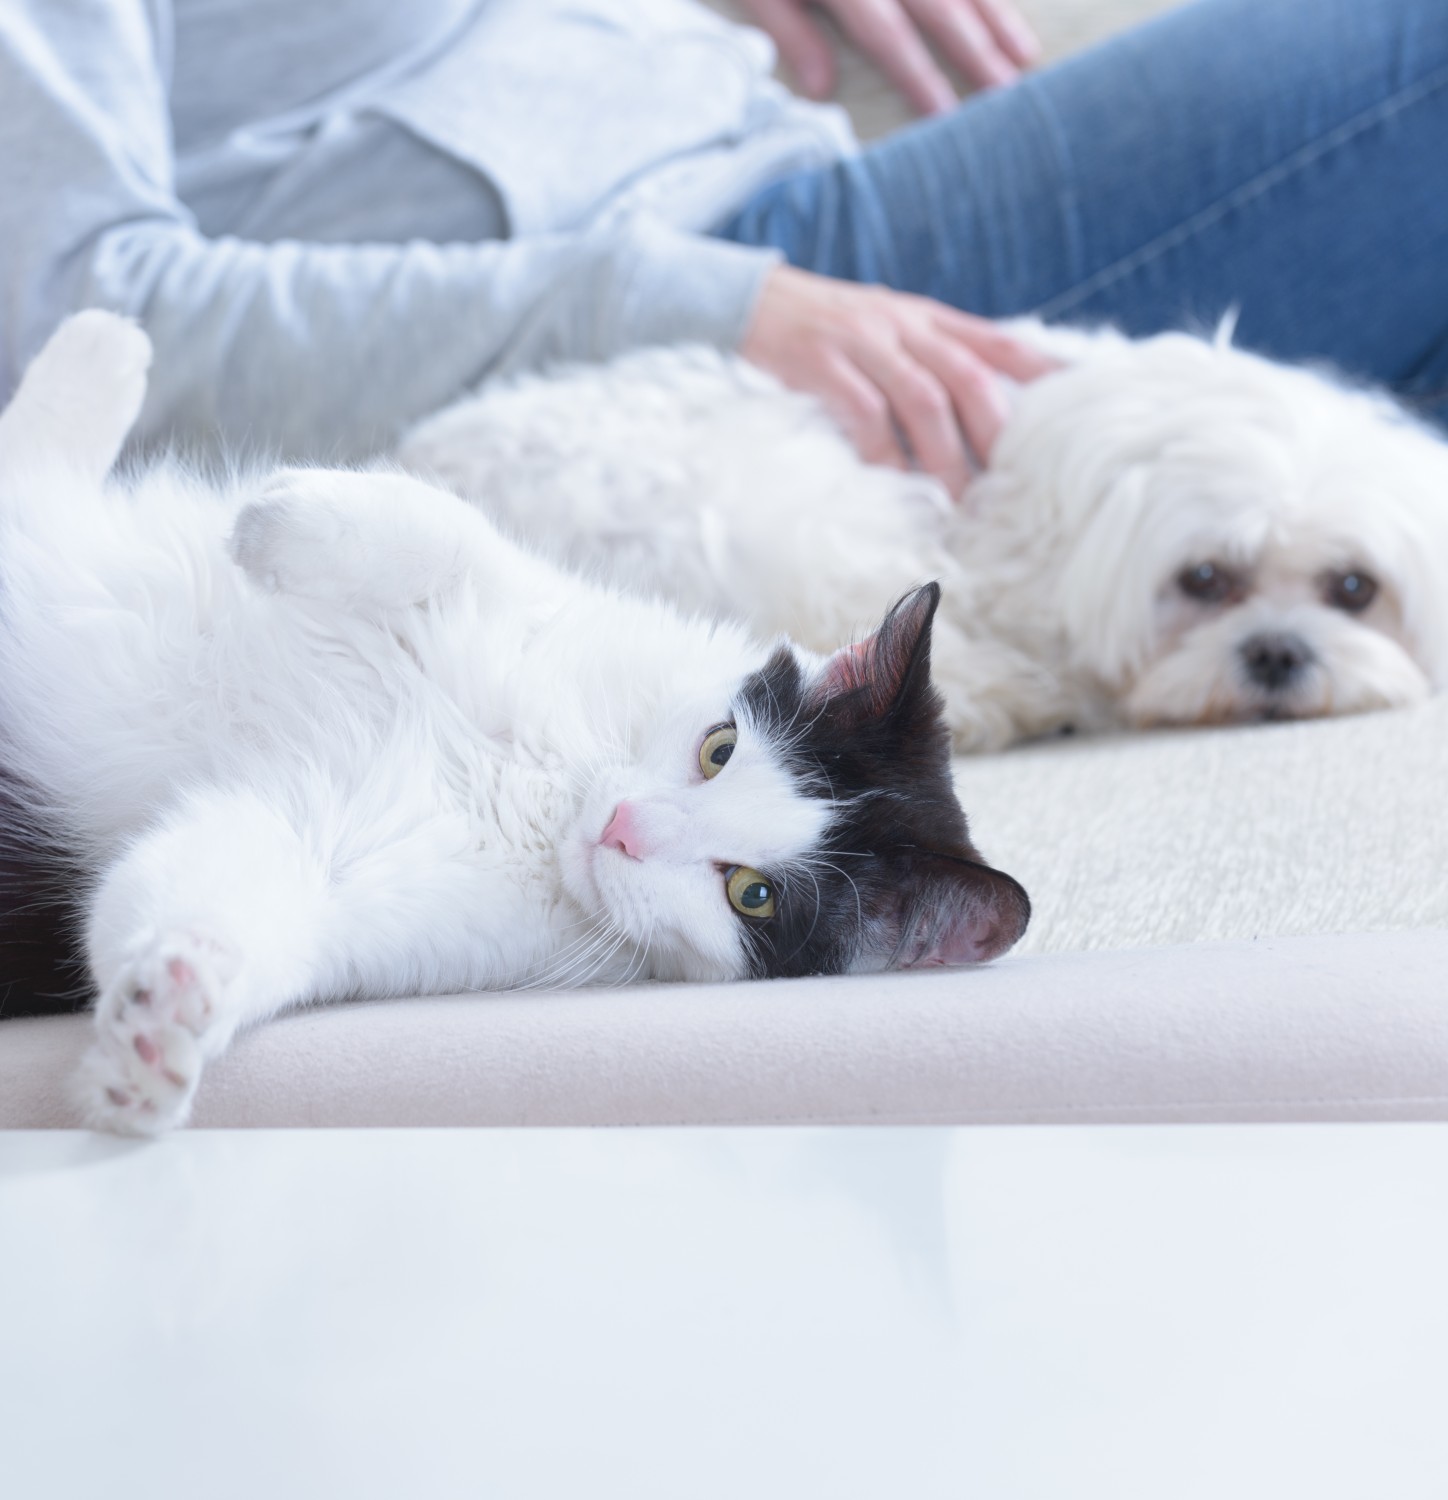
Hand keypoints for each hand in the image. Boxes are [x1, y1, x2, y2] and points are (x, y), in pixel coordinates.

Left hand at [739, 0, 1039, 113]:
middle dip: (979, 54)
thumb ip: (790, 30)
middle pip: (941, 7)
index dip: (920, 77)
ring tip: (1025, 58)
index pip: (890, 36)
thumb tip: (821, 90)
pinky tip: (1009, 6)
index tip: (949, 117)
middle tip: (1012, 98)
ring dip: (998, 16)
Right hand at [740, 265, 1056, 495]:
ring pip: (922, 399)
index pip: (995, 341)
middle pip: (967, 374)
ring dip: (944, 455)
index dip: (1040, 371)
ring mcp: (861, 342)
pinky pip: (864, 413)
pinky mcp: (820, 363)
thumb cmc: (824, 327)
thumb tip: (983, 404)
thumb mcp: (886, 326)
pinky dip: (884, 454)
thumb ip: (932, 355)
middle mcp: (901, 325)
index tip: (1078, 404)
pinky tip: (894, 484)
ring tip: (956, 500)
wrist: (748, 300)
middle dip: (993, 430)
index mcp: (924, 317)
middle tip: (1010, 482)